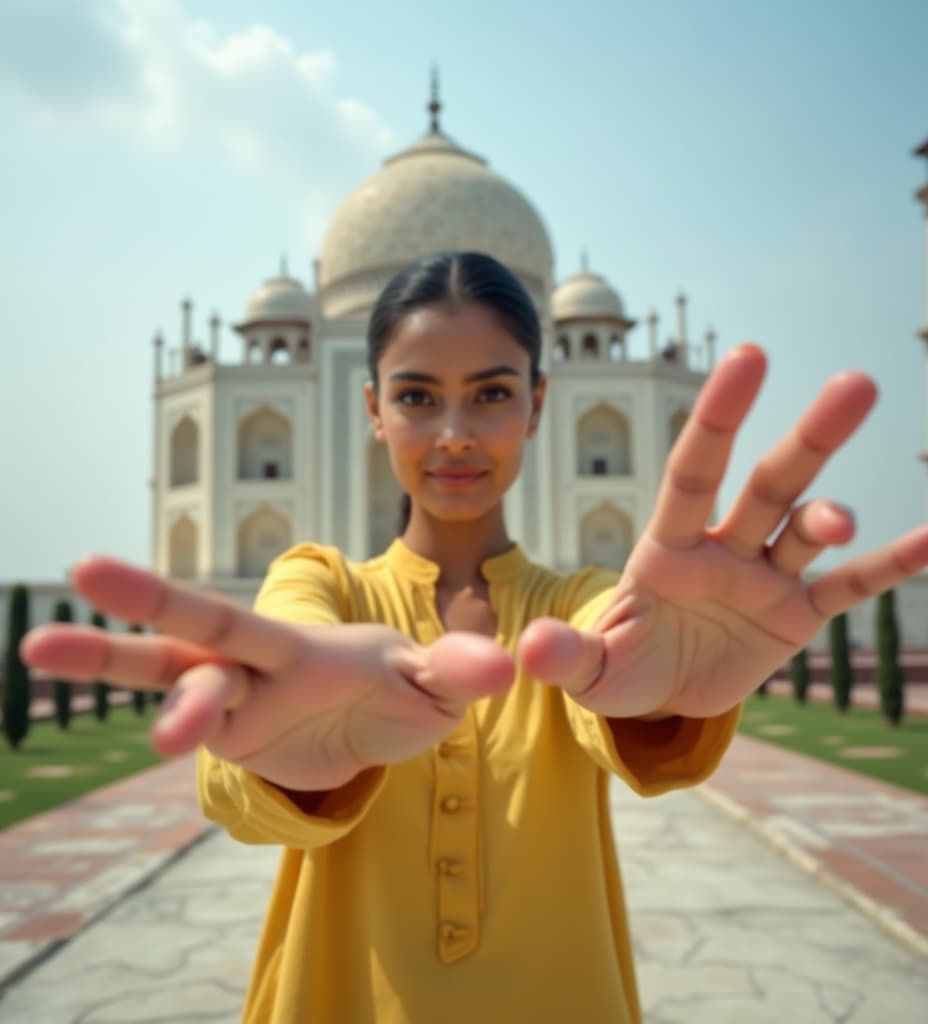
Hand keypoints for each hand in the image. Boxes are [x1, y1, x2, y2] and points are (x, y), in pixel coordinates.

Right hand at [20, 560, 513, 789]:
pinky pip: (187, 730)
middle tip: (76, 570)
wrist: (382, 723)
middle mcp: (256, 666)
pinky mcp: (232, 738)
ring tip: (35, 654)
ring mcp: (236, 700)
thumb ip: (455, 672)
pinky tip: (121, 727)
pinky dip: (156, 725)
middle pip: (192, 633)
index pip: (236, 621)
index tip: (98, 575)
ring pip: (170, 680)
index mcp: (300, 648)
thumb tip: (500, 666)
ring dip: (113, 668)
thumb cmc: (405, 690)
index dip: (172, 600)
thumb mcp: (434, 688)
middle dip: (139, 604)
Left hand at [519, 344, 927, 718]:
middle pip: (767, 484)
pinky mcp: (796, 618)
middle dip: (808, 439)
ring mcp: (763, 580)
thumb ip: (564, 656)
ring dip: (834, 515)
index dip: (719, 416)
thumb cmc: (618, 665)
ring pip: (806, 530)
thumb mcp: (588, 668)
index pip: (694, 471)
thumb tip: (528, 649)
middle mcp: (721, 549)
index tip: (749, 355)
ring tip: (841, 521)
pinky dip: (890, 566)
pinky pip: (848, 590)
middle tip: (856, 385)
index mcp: (667, 547)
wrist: (658, 696)